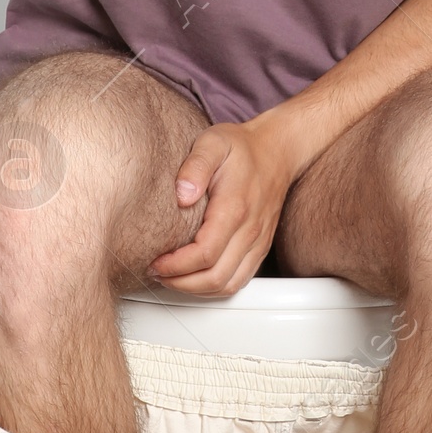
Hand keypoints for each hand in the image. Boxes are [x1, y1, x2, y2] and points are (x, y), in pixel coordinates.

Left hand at [147, 116, 301, 295]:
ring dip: (196, 289)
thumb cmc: (241, 147)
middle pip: (215, 277)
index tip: (155, 260)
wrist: (277, 150)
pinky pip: (239, 280)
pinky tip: (195, 276)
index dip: (176, 265)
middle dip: (180, 282)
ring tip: (171, 277)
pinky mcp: (260, 248)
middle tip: (156, 272)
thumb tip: (181, 195)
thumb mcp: (213, 143)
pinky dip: (214, 287)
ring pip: (228, 285)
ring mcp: (257, 242)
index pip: (205, 253)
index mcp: (235, 208)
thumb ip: (195, 165)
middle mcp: (250, 230)